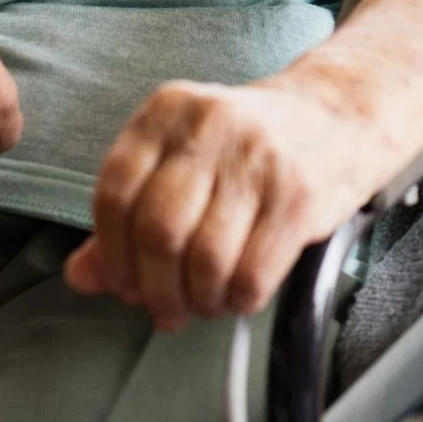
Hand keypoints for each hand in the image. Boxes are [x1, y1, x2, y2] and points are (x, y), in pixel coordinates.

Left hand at [63, 75, 387, 331]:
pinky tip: (240, 295)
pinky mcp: (299, 193)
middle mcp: (210, 125)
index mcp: (168, 111)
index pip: (114, 193)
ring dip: (199, 300)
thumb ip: (128, 217)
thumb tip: (80, 275)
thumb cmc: (250, 149)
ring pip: (204, 259)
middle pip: (157, 231)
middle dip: (155, 289)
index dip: (113, 255)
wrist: (342, 115)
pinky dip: (238, 301)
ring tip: (205, 303)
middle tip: (165, 310)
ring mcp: (258, 157)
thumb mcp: (184, 162)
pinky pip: (252, 273)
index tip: (124, 286)